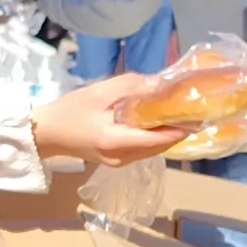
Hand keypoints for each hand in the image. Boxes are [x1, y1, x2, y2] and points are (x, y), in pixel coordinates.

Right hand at [33, 74, 182, 166]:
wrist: (47, 133)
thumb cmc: (71, 110)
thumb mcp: (100, 91)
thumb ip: (132, 87)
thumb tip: (162, 84)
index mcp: (115, 142)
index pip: (157, 140)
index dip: (180, 130)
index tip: (199, 117)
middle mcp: (121, 158)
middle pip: (159, 147)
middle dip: (178, 131)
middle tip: (195, 111)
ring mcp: (119, 162)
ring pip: (153, 151)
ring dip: (168, 135)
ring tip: (182, 115)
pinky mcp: (117, 161)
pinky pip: (144, 150)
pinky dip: (155, 138)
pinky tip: (160, 123)